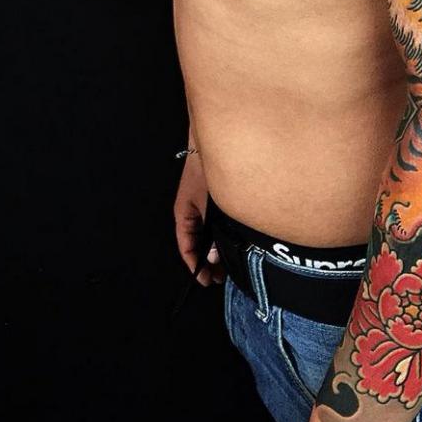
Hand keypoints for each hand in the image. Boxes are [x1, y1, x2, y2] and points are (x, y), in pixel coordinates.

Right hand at [173, 151, 222, 286]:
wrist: (220, 141)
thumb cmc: (207, 169)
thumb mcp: (209, 205)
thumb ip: (212, 231)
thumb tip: (215, 256)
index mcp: (184, 213)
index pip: (186, 247)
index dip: (194, 266)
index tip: (205, 279)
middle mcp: (193, 210)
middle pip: (199, 243)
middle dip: (209, 261)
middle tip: (221, 276)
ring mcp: (205, 204)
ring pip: (209, 234)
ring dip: (218, 248)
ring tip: (230, 262)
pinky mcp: (217, 198)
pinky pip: (217, 223)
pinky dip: (224, 234)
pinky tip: (237, 240)